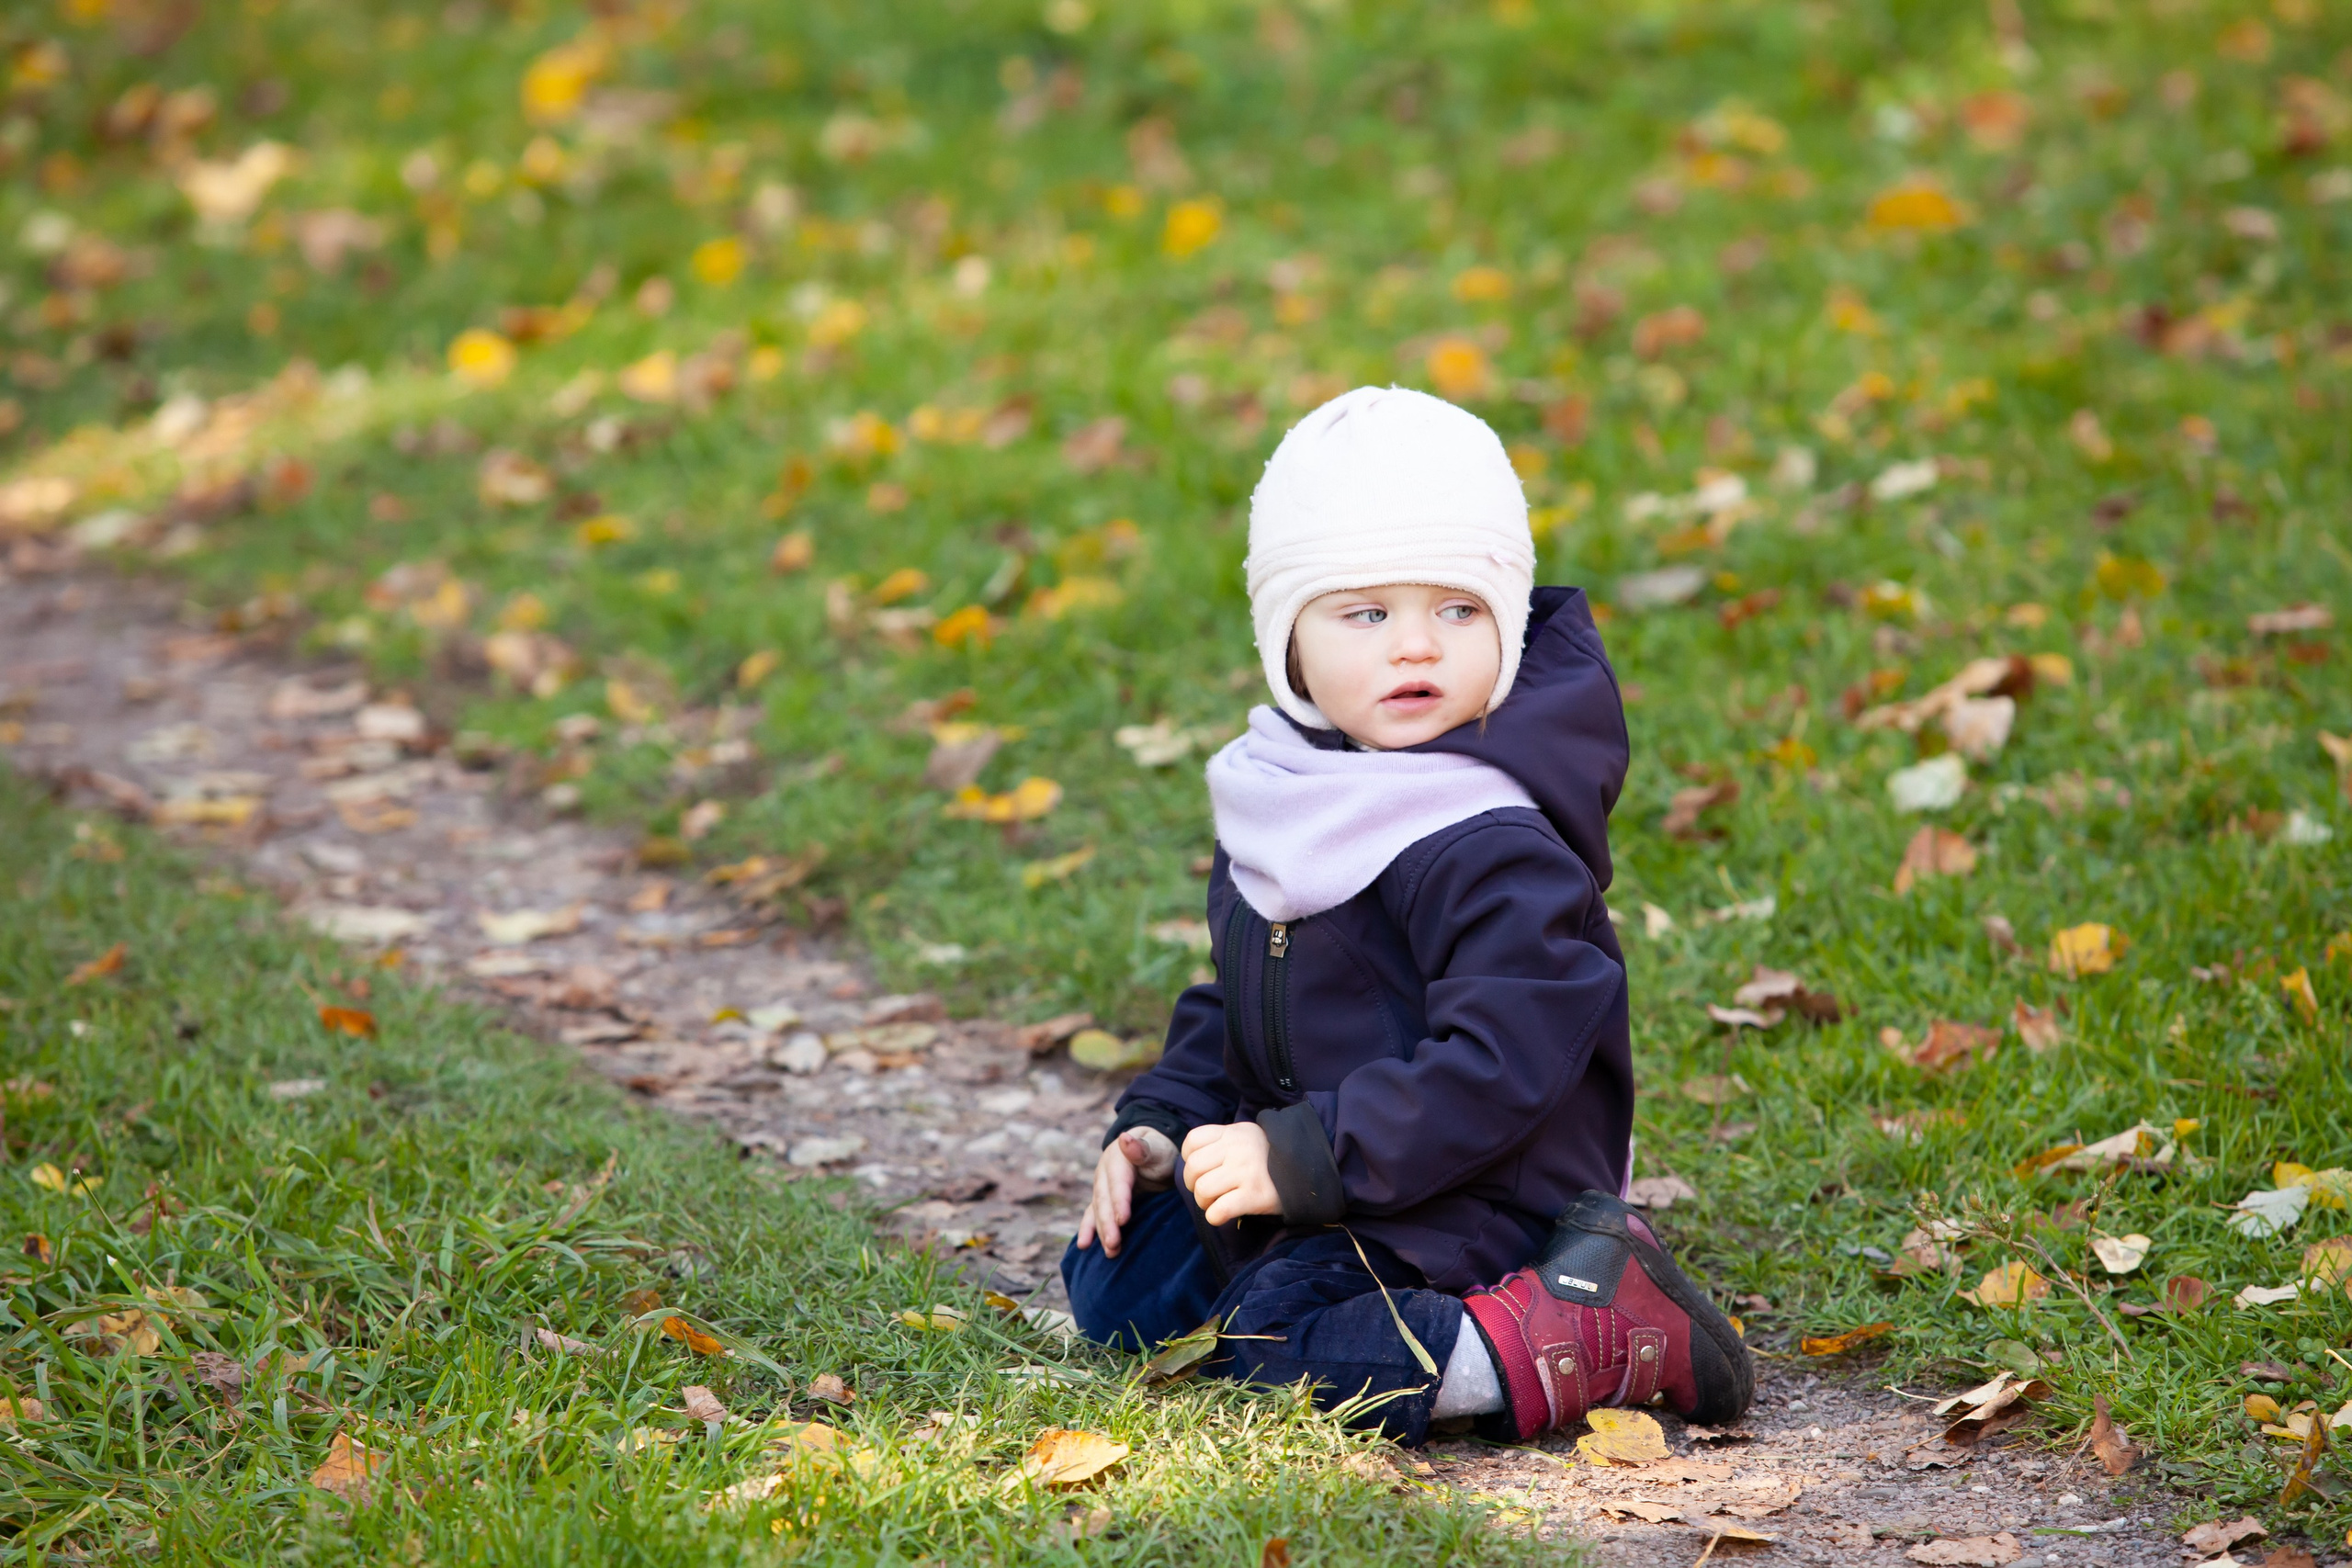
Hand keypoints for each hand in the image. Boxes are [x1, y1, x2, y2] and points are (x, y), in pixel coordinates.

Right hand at [1075, 1127, 1175, 1256]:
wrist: (1154, 1151)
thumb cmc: (1159, 1150)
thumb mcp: (1156, 1146)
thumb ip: (1142, 1147)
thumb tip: (1124, 1138)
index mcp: (1117, 1158)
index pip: (1117, 1182)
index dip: (1119, 1201)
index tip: (1123, 1220)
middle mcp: (1104, 1173)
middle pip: (1104, 1200)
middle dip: (1108, 1223)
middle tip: (1114, 1244)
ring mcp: (1101, 1187)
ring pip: (1098, 1211)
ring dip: (1102, 1232)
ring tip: (1110, 1252)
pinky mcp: (1103, 1199)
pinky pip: (1093, 1215)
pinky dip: (1088, 1229)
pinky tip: (1083, 1245)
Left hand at [1181, 1121, 1281, 1226]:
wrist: (1310, 1171)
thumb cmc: (1271, 1158)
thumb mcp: (1249, 1137)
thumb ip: (1223, 1143)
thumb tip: (1193, 1163)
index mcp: (1234, 1133)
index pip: (1193, 1141)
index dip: (1189, 1159)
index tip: (1203, 1169)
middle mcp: (1238, 1149)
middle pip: (1193, 1168)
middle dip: (1193, 1185)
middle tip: (1207, 1191)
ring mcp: (1247, 1172)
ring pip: (1203, 1190)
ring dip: (1204, 1202)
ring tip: (1216, 1203)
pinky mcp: (1255, 1196)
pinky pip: (1219, 1211)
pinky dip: (1215, 1217)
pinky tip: (1223, 1215)